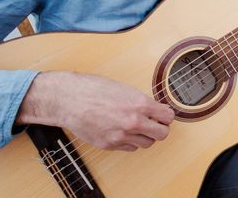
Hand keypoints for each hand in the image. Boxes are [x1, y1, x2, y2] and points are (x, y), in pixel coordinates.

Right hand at [16, 71, 174, 151]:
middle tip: (155, 123)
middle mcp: (133, 122)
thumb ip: (141, 102)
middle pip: (162, 134)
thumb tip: (155, 109)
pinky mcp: (110, 145)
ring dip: (145, 136)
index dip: (166, 115)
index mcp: (139, 104)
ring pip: (147, 143)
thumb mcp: (124, 89)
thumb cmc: (94, 89)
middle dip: (160, 128)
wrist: (69, 99)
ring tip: (138, 127)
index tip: (163, 114)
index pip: (168, 117)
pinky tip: (124, 132)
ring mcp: (121, 135)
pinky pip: (130, 148)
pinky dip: (131, 142)